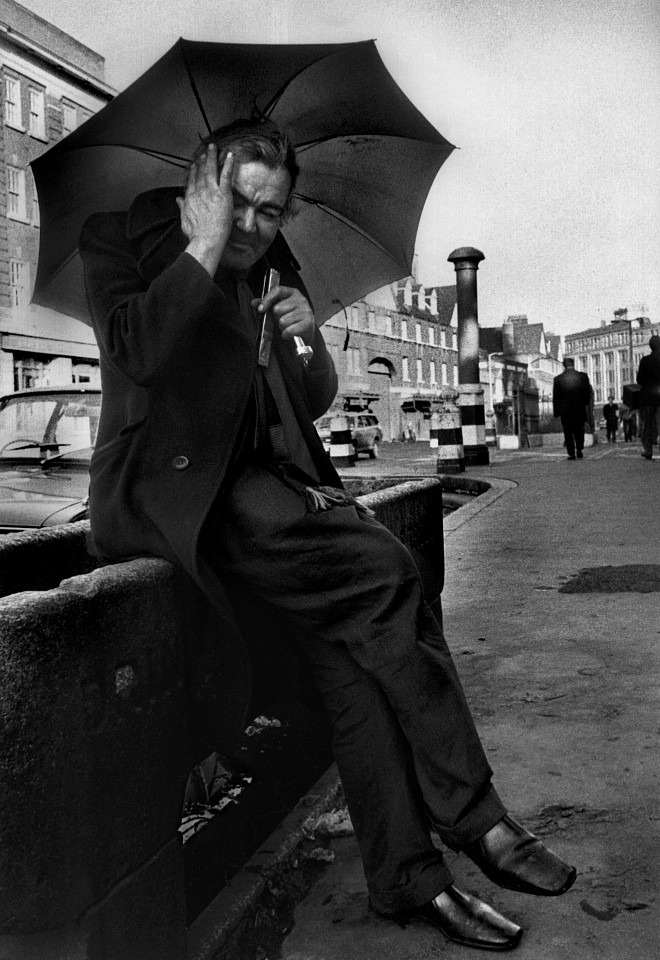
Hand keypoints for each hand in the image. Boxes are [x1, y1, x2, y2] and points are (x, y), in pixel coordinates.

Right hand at [177, 145, 234, 275]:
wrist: (205, 240)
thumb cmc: (196, 235)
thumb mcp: (185, 220)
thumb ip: (182, 207)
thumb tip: (178, 200)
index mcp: (191, 198)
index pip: (192, 181)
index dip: (194, 171)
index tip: (194, 164)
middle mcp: (199, 192)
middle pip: (201, 173)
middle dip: (203, 160)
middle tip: (205, 151)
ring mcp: (211, 192)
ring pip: (211, 170)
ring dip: (213, 157)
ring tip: (214, 147)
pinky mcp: (222, 194)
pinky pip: (226, 176)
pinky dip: (228, 164)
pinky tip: (230, 155)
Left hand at [254, 286, 315, 342]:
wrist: (305, 331)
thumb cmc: (290, 319)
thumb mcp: (277, 309)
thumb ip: (265, 305)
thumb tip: (254, 303)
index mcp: (291, 292)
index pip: (277, 291)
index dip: (267, 299)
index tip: (260, 309)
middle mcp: (300, 299)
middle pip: (278, 308)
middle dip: (276, 317)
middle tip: (281, 320)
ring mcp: (306, 310)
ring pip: (283, 321)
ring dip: (282, 327)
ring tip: (287, 326)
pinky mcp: (308, 322)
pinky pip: (289, 330)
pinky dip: (286, 334)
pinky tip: (289, 333)